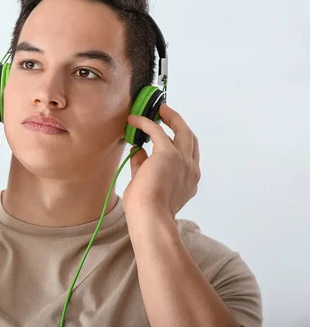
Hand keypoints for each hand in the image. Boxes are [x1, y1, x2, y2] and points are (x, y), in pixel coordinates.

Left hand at [122, 104, 200, 218]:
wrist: (150, 216)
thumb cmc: (146, 209)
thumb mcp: (147, 185)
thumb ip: (144, 167)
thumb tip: (138, 150)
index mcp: (189, 181)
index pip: (188, 156)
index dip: (178, 143)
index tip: (166, 136)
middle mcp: (192, 169)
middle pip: (190, 139)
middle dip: (179, 124)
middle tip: (167, 114)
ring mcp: (183, 161)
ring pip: (182, 131)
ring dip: (171, 118)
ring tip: (158, 110)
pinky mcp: (168, 154)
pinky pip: (157, 130)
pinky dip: (145, 123)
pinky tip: (134, 120)